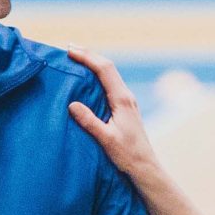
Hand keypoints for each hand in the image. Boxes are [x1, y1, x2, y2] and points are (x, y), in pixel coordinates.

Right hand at [63, 48, 160, 186]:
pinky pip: (110, 83)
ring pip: (109, 74)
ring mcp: (126, 100)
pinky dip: (97, 75)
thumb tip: (72, 104)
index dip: (87, 57)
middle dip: (89, 55)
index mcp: (122, 99)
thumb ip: (89, 122)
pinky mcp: (124, 107)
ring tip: (76, 57)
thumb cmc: (127, 155)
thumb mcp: (106, 139)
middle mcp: (126, 96)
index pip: (104, 70)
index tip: (69, 50)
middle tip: (68, 48)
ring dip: (93, 63)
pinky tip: (88, 78)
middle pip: (107, 67)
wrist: (145, 167)